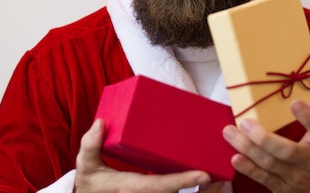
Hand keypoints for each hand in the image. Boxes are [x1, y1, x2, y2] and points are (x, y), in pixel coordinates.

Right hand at [74, 118, 211, 192]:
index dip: (182, 181)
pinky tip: (208, 184)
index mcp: (130, 188)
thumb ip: (90, 145)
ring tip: (222, 179)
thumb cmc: (91, 185)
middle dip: (201, 189)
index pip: (160, 186)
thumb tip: (100, 122)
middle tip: (222, 174)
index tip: (203, 173)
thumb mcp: (86, 166)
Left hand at [222, 90, 309, 192]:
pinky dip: (248, 169)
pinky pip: (264, 179)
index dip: (308, 118)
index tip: (294, 102)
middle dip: (265, 139)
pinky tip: (235, 157)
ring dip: (248, 149)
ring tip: (230, 132)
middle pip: (288, 152)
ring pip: (270, 164)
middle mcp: (309, 162)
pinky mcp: (281, 187)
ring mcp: (295, 177)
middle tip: (246, 122)